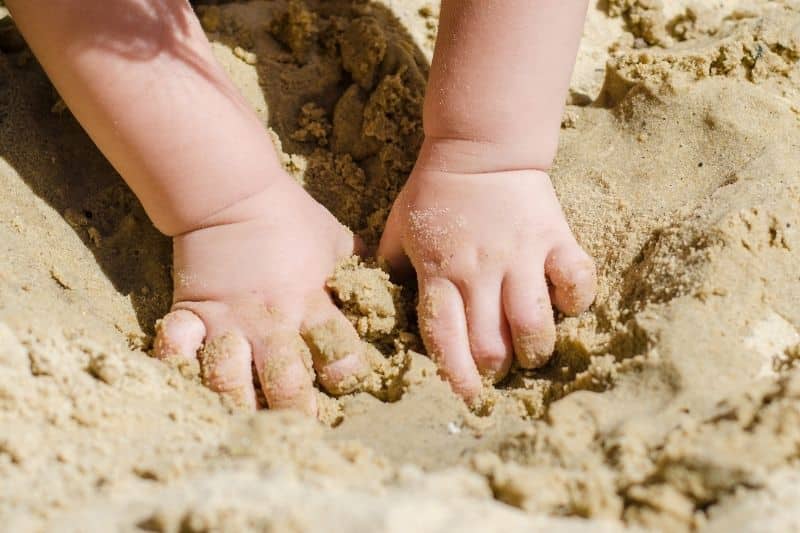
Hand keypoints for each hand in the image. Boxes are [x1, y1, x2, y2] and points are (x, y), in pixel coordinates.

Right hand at [153, 177, 368, 413]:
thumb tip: (387, 288)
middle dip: (295, 411)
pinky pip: (176, 347)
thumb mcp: (336, 240)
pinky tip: (184, 381)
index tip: (343, 382)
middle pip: (286, 382)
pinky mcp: (192, 310)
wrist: (233, 191)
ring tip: (243, 422)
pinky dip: (176, 367)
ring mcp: (229, 319)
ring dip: (237, 404)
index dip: (346, 374)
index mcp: (312, 303)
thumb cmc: (291, 217)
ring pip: (230, 378)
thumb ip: (357, 271)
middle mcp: (272, 320)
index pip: (339, 355)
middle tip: (298, 428)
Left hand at [378, 141, 595, 401]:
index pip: (445, 337)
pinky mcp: (555, 239)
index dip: (455, 375)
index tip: (465, 396)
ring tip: (531, 351)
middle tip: (498, 369)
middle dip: (496, 369)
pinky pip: (576, 280)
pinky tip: (565, 304)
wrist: (480, 147)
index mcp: (439, 272)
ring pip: (534, 323)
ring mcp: (521, 256)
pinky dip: (576, 300)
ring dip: (535, 349)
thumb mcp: (398, 229)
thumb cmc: (433, 192)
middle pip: (492, 343)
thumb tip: (381, 305)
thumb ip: (391, 269)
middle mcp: (480, 271)